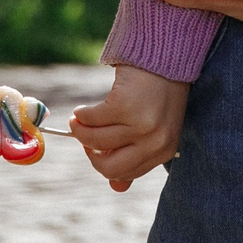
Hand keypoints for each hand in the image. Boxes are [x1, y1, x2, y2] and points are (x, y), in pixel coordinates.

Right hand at [67, 65, 187, 191]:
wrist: (166, 55)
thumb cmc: (158, 93)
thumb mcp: (154, 128)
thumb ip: (136, 157)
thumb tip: (117, 188)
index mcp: (163, 150)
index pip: (124, 173)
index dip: (103, 162)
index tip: (93, 149)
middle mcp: (155, 141)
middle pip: (108, 166)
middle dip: (89, 153)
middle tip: (82, 137)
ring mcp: (141, 125)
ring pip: (95, 141)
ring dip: (79, 130)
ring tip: (77, 119)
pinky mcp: (125, 106)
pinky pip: (91, 119)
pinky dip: (81, 115)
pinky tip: (83, 109)